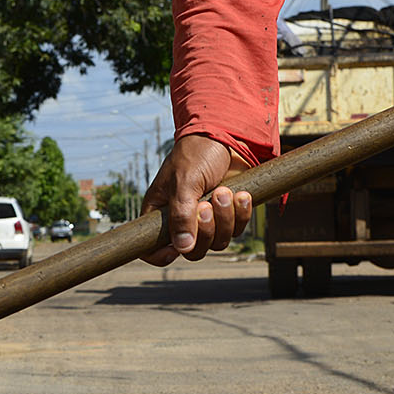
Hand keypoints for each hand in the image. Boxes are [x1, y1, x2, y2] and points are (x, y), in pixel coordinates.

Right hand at [141, 134, 253, 265]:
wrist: (226, 136)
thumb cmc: (196, 153)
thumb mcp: (184, 181)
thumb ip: (181, 215)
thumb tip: (182, 248)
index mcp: (160, 212)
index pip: (152, 248)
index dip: (160, 256)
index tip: (174, 250)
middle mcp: (182, 220)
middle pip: (192, 251)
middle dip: (205, 230)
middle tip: (206, 204)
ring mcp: (207, 220)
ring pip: (217, 243)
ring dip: (224, 219)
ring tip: (224, 191)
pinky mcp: (229, 215)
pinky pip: (237, 230)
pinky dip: (241, 214)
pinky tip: (241, 194)